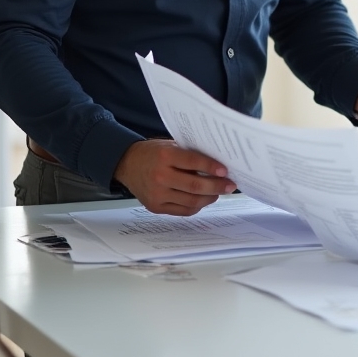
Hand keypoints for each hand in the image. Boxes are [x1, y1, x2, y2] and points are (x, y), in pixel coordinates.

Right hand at [114, 140, 235, 215]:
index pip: (194, 162)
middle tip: (230, 185)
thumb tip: (217, 165)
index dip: (212, 167)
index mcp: (165, 156)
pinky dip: (197, 206)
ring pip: (191, 201)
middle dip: (217, 186)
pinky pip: (182, 211)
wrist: (127, 164)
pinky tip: (204, 199)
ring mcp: (157, 194)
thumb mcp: (170, 146)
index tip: (225, 170)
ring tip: (219, 192)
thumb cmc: (153, 153)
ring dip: (209, 198)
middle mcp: (160, 176)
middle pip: (195, 186)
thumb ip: (190, 155)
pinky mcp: (156, 207)